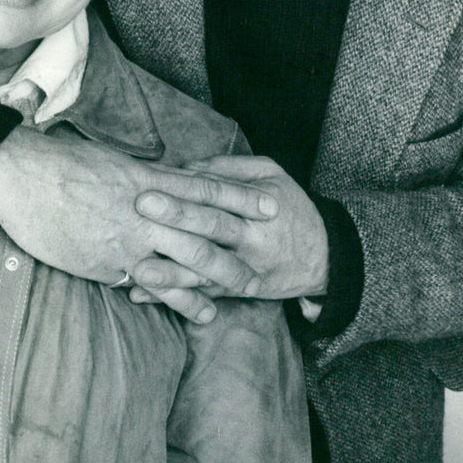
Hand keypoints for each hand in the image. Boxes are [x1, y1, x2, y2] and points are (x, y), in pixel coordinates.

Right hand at [0, 126, 272, 322]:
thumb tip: (157, 184)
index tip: (268, 204)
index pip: (206, 190)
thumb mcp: (111, 164)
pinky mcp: (108, 263)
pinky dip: (168, 299)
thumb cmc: (62, 165)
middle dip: (235, 252)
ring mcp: (131, 240)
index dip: (240, 199)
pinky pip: (147, 284)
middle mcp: (149, 211)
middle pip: (204, 234)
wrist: (25, 177)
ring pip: (182, 265)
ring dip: (207, 286)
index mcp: (150, 180)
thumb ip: (140, 180)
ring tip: (226, 302)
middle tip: (260, 264)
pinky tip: (182, 311)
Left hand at [130, 155, 328, 301]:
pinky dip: (172, 296)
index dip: (188, 188)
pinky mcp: (236, 290)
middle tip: (140, 207)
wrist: (325, 257)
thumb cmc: (291, 207)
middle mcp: (251, 238)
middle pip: (211, 227)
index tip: (153, 182)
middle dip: (176, 218)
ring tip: (137, 269)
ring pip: (204, 269)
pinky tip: (141, 293)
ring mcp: (244, 267)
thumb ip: (230, 168)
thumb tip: (186, 166)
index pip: (220, 193)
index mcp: (259, 204)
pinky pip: (202, 295)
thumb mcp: (271, 175)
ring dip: (170, 271)